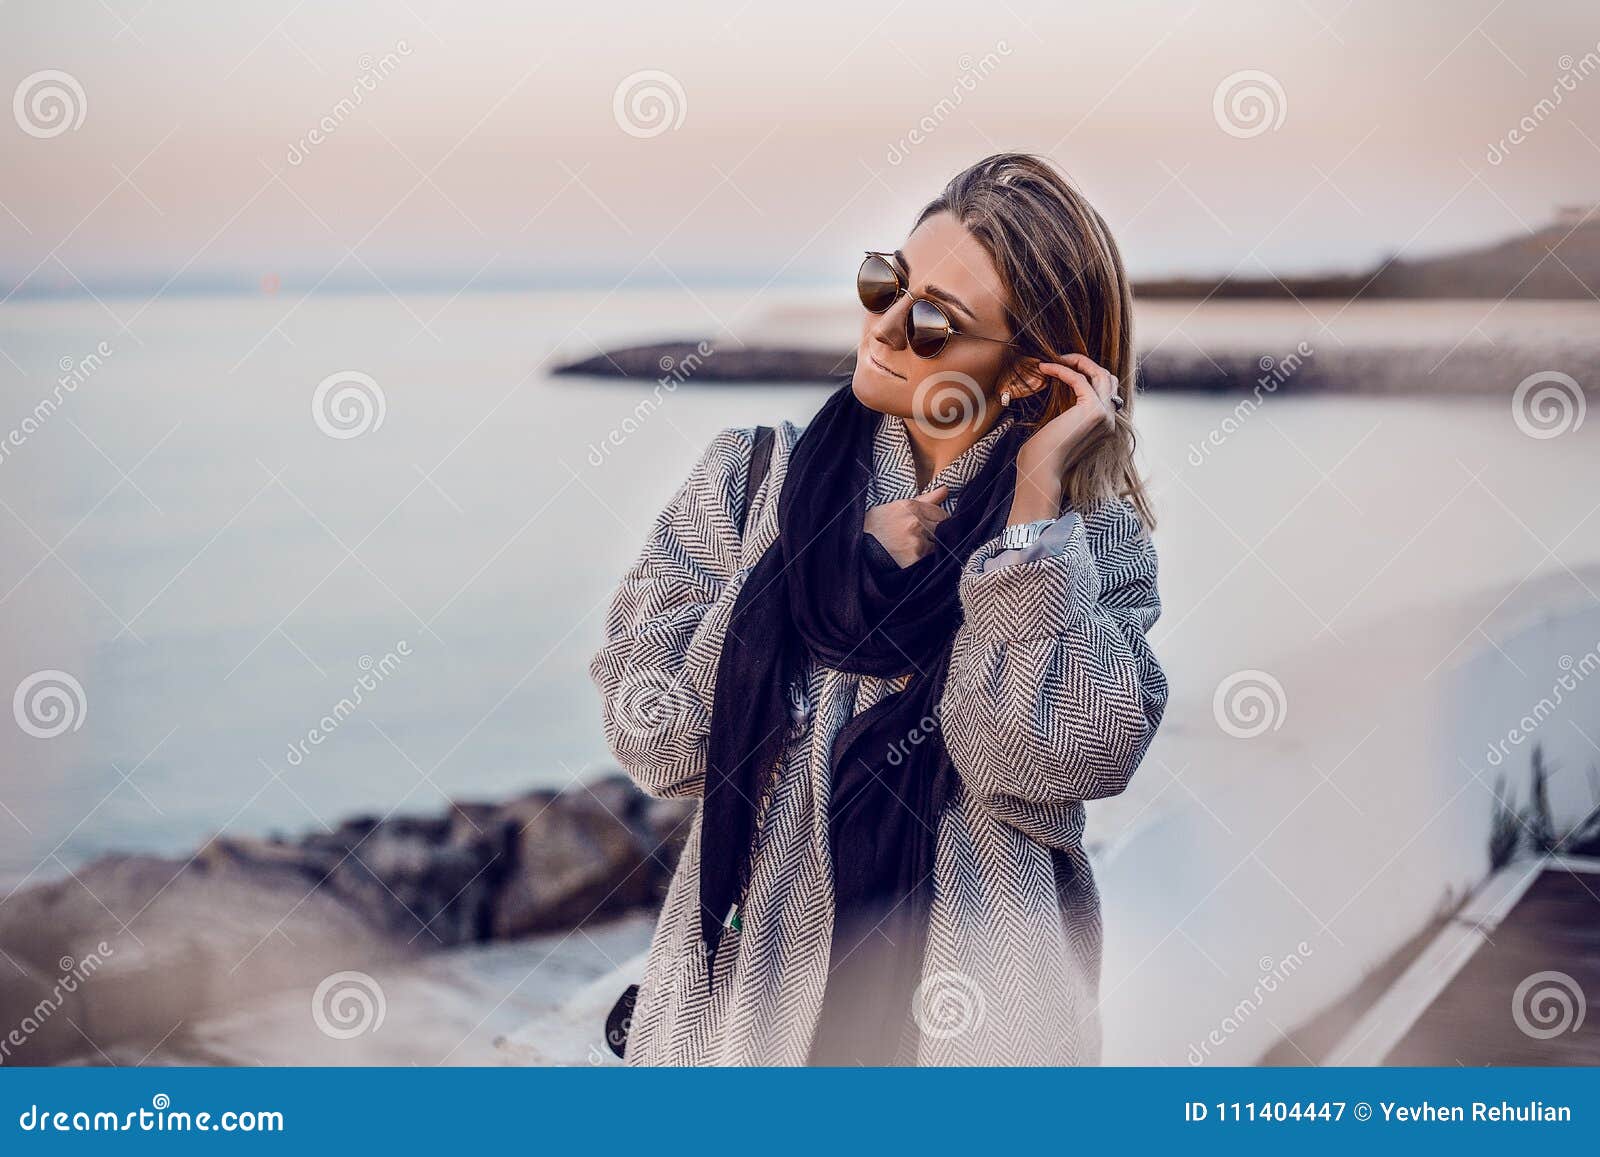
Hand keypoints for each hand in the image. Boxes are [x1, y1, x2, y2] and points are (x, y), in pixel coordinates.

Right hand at [864, 483, 948, 567]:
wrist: (858, 547)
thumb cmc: (877, 527)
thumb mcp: (897, 507)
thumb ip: (925, 499)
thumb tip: (946, 489)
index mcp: (912, 506)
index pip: (941, 514)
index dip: (938, 522)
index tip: (930, 527)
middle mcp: (916, 521)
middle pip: (942, 529)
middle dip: (936, 534)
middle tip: (922, 539)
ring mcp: (916, 540)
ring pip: (937, 545)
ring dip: (930, 548)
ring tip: (913, 549)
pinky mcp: (915, 558)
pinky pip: (930, 559)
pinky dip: (923, 560)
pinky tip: (911, 558)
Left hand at [1009, 353, 1120, 522]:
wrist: (1042, 470)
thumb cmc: (1043, 454)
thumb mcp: (1060, 427)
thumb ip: (1070, 411)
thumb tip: (1062, 388)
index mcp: (1105, 425)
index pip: (1106, 390)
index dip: (1087, 374)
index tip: (1064, 367)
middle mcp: (1110, 420)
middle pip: (1107, 378)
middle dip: (1085, 363)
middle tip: (1060, 358)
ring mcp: (1105, 415)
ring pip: (1100, 373)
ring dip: (1077, 361)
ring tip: (1054, 359)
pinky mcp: (1093, 410)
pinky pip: (1079, 379)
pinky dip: (1062, 370)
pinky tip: (1045, 368)